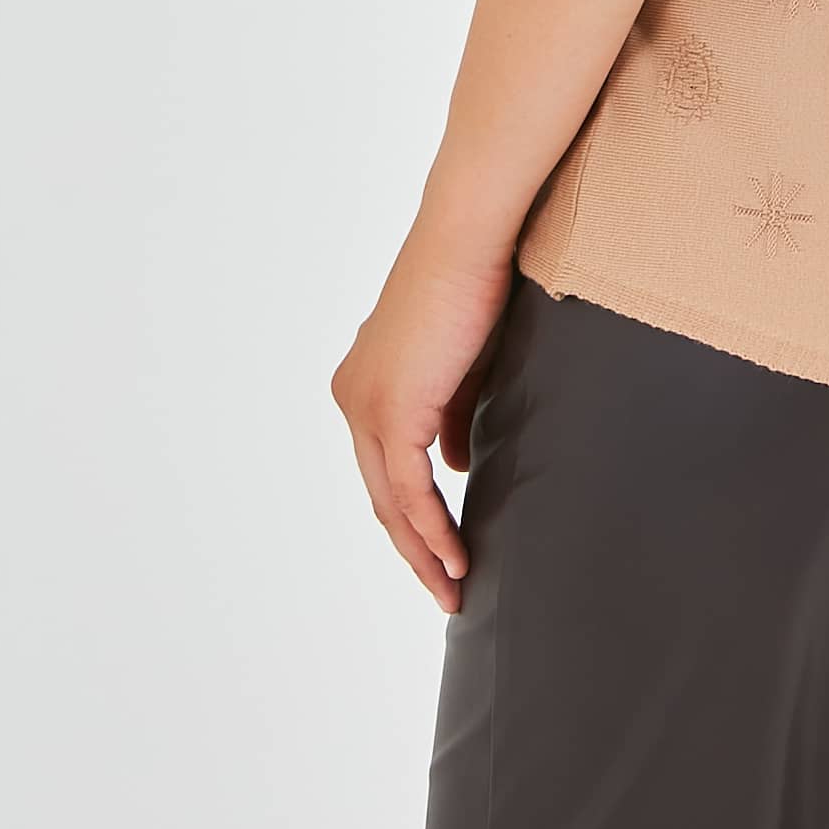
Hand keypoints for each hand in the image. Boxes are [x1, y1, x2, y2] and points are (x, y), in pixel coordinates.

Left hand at [331, 229, 514, 610]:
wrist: (468, 240)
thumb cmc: (474, 283)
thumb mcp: (462, 365)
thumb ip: (452, 416)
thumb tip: (457, 465)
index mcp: (365, 384)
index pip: (385, 467)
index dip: (414, 514)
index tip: (446, 549)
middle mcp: (354, 399)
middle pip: (381, 496)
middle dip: (415, 548)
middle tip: (448, 587)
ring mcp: (366, 407)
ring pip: (390, 503)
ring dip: (425, 551)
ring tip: (455, 587)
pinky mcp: (390, 413)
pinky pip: (409, 492)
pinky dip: (434, 529)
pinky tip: (457, 555)